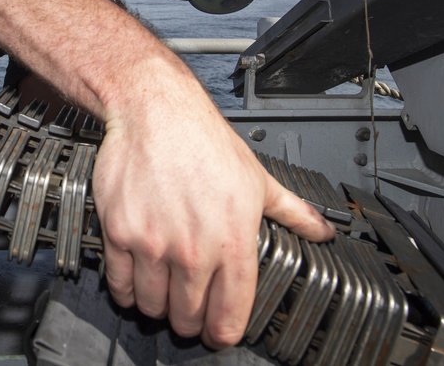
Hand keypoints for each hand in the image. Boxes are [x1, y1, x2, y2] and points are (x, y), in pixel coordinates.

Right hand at [91, 63, 334, 349]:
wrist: (155, 111)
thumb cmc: (204, 141)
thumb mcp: (258, 178)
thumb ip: (293, 212)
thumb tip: (323, 232)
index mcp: (233, 240)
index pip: (229, 316)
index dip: (224, 333)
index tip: (219, 333)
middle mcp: (194, 249)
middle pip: (188, 319)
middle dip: (190, 321)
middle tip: (189, 310)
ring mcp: (154, 244)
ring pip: (153, 307)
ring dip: (158, 307)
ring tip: (163, 294)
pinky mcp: (120, 234)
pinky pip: (120, 285)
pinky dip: (127, 291)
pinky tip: (136, 281)